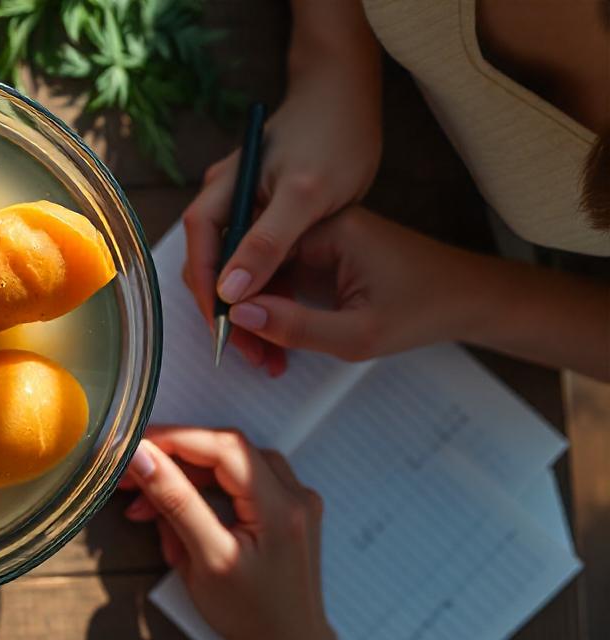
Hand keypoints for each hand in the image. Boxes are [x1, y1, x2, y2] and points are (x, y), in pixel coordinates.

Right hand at [120, 426, 336, 639]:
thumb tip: (144, 457)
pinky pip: (238, 484)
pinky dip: (204, 494)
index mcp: (280, 507)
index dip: (176, 438)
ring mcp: (294, 500)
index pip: (224, 447)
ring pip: (228, 467)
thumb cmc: (249, 615)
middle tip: (130, 479)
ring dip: (184, 480)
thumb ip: (176, 502)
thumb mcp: (204, 560)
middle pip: (225, 452)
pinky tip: (176, 521)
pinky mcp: (285, 509)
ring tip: (145, 510)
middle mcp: (295, 495)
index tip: (135, 444)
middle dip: (174, 462)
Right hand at [226, 207, 478, 363]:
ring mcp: (319, 238)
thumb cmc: (426, 310)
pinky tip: (276, 346)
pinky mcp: (323, 254)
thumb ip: (296, 327)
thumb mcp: (360, 333)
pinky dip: (273, 312)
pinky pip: (281, 280)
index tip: (224, 335)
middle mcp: (317, 224)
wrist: (471, 298)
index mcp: (327, 227)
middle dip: (239, 311)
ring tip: (263, 360)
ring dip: (255, 316)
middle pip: (252, 262)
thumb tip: (238, 316)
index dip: (228, 293)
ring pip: (263, 276)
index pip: (253, 251)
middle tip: (244, 356)